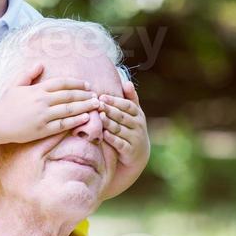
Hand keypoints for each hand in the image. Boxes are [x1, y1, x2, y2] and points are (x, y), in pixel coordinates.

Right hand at [0, 63, 100, 143]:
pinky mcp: (42, 130)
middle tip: (97, 95)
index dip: (77, 83)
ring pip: (69, 109)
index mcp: (37, 89)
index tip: (87, 85)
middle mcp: (42, 101)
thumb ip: (29, 74)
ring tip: (95, 105)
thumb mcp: (16, 85)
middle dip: (85, 95)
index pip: (62, 83)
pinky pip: (63, 124)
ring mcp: (43, 116)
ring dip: (85, 106)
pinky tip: (86, 117)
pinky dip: (76, 120)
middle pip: (69, 96)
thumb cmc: (5, 104)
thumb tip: (40, 63)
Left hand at [100, 81, 150, 198]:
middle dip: (110, 110)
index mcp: (138, 114)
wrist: (138, 154)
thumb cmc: (132, 128)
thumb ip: (130, 98)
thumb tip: (127, 82)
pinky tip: (104, 134)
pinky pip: (120, 144)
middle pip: (122, 116)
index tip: (102, 96)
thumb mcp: (134, 114)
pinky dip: (112, 139)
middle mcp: (138, 126)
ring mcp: (135, 138)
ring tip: (99, 117)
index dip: (115, 101)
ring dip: (110, 123)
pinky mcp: (130, 151)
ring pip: (120, 129)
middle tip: (97, 104)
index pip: (127, 105)